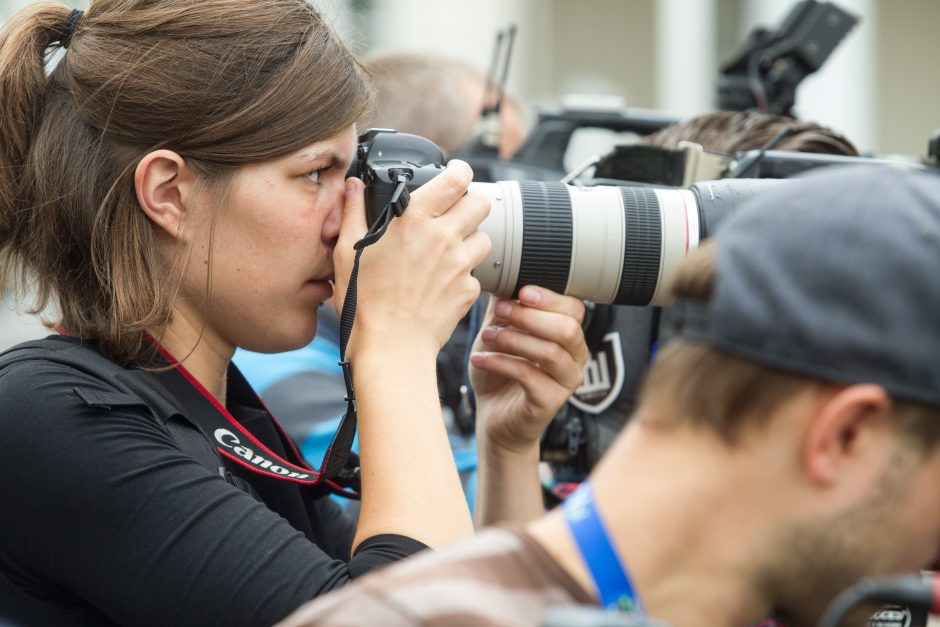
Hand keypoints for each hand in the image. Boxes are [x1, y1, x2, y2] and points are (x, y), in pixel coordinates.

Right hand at [333, 161, 491, 359]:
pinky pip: (476, 273)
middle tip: (456, 213)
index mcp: (415, 219)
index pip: (457, 178)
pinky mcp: (469, 289)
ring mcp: (460, 264)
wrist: (390, 346)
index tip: (457, 173)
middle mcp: (443, 236)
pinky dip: (464, 275)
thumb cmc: (364, 302)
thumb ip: (353, 211)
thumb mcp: (346, 251)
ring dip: (470, 240)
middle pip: (480, 203)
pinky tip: (443, 283)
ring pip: (483, 238)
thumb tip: (354, 186)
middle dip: (471, 204)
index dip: (461, 171)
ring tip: (448, 252)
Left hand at [470, 285, 588, 454]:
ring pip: (550, 352)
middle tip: (499, 313)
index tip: (520, 291)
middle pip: (568, 328)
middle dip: (530, 316)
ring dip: (513, 339)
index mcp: (568, 334)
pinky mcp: (549, 403)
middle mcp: (575, 357)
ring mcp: (566, 382)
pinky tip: (480, 359)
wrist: (493, 417)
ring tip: (485, 337)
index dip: (549, 297)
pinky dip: (501, 363)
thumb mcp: (499, 330)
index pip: (574, 307)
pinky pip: (530, 377)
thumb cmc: (499, 370)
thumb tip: (499, 268)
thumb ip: (505, 304)